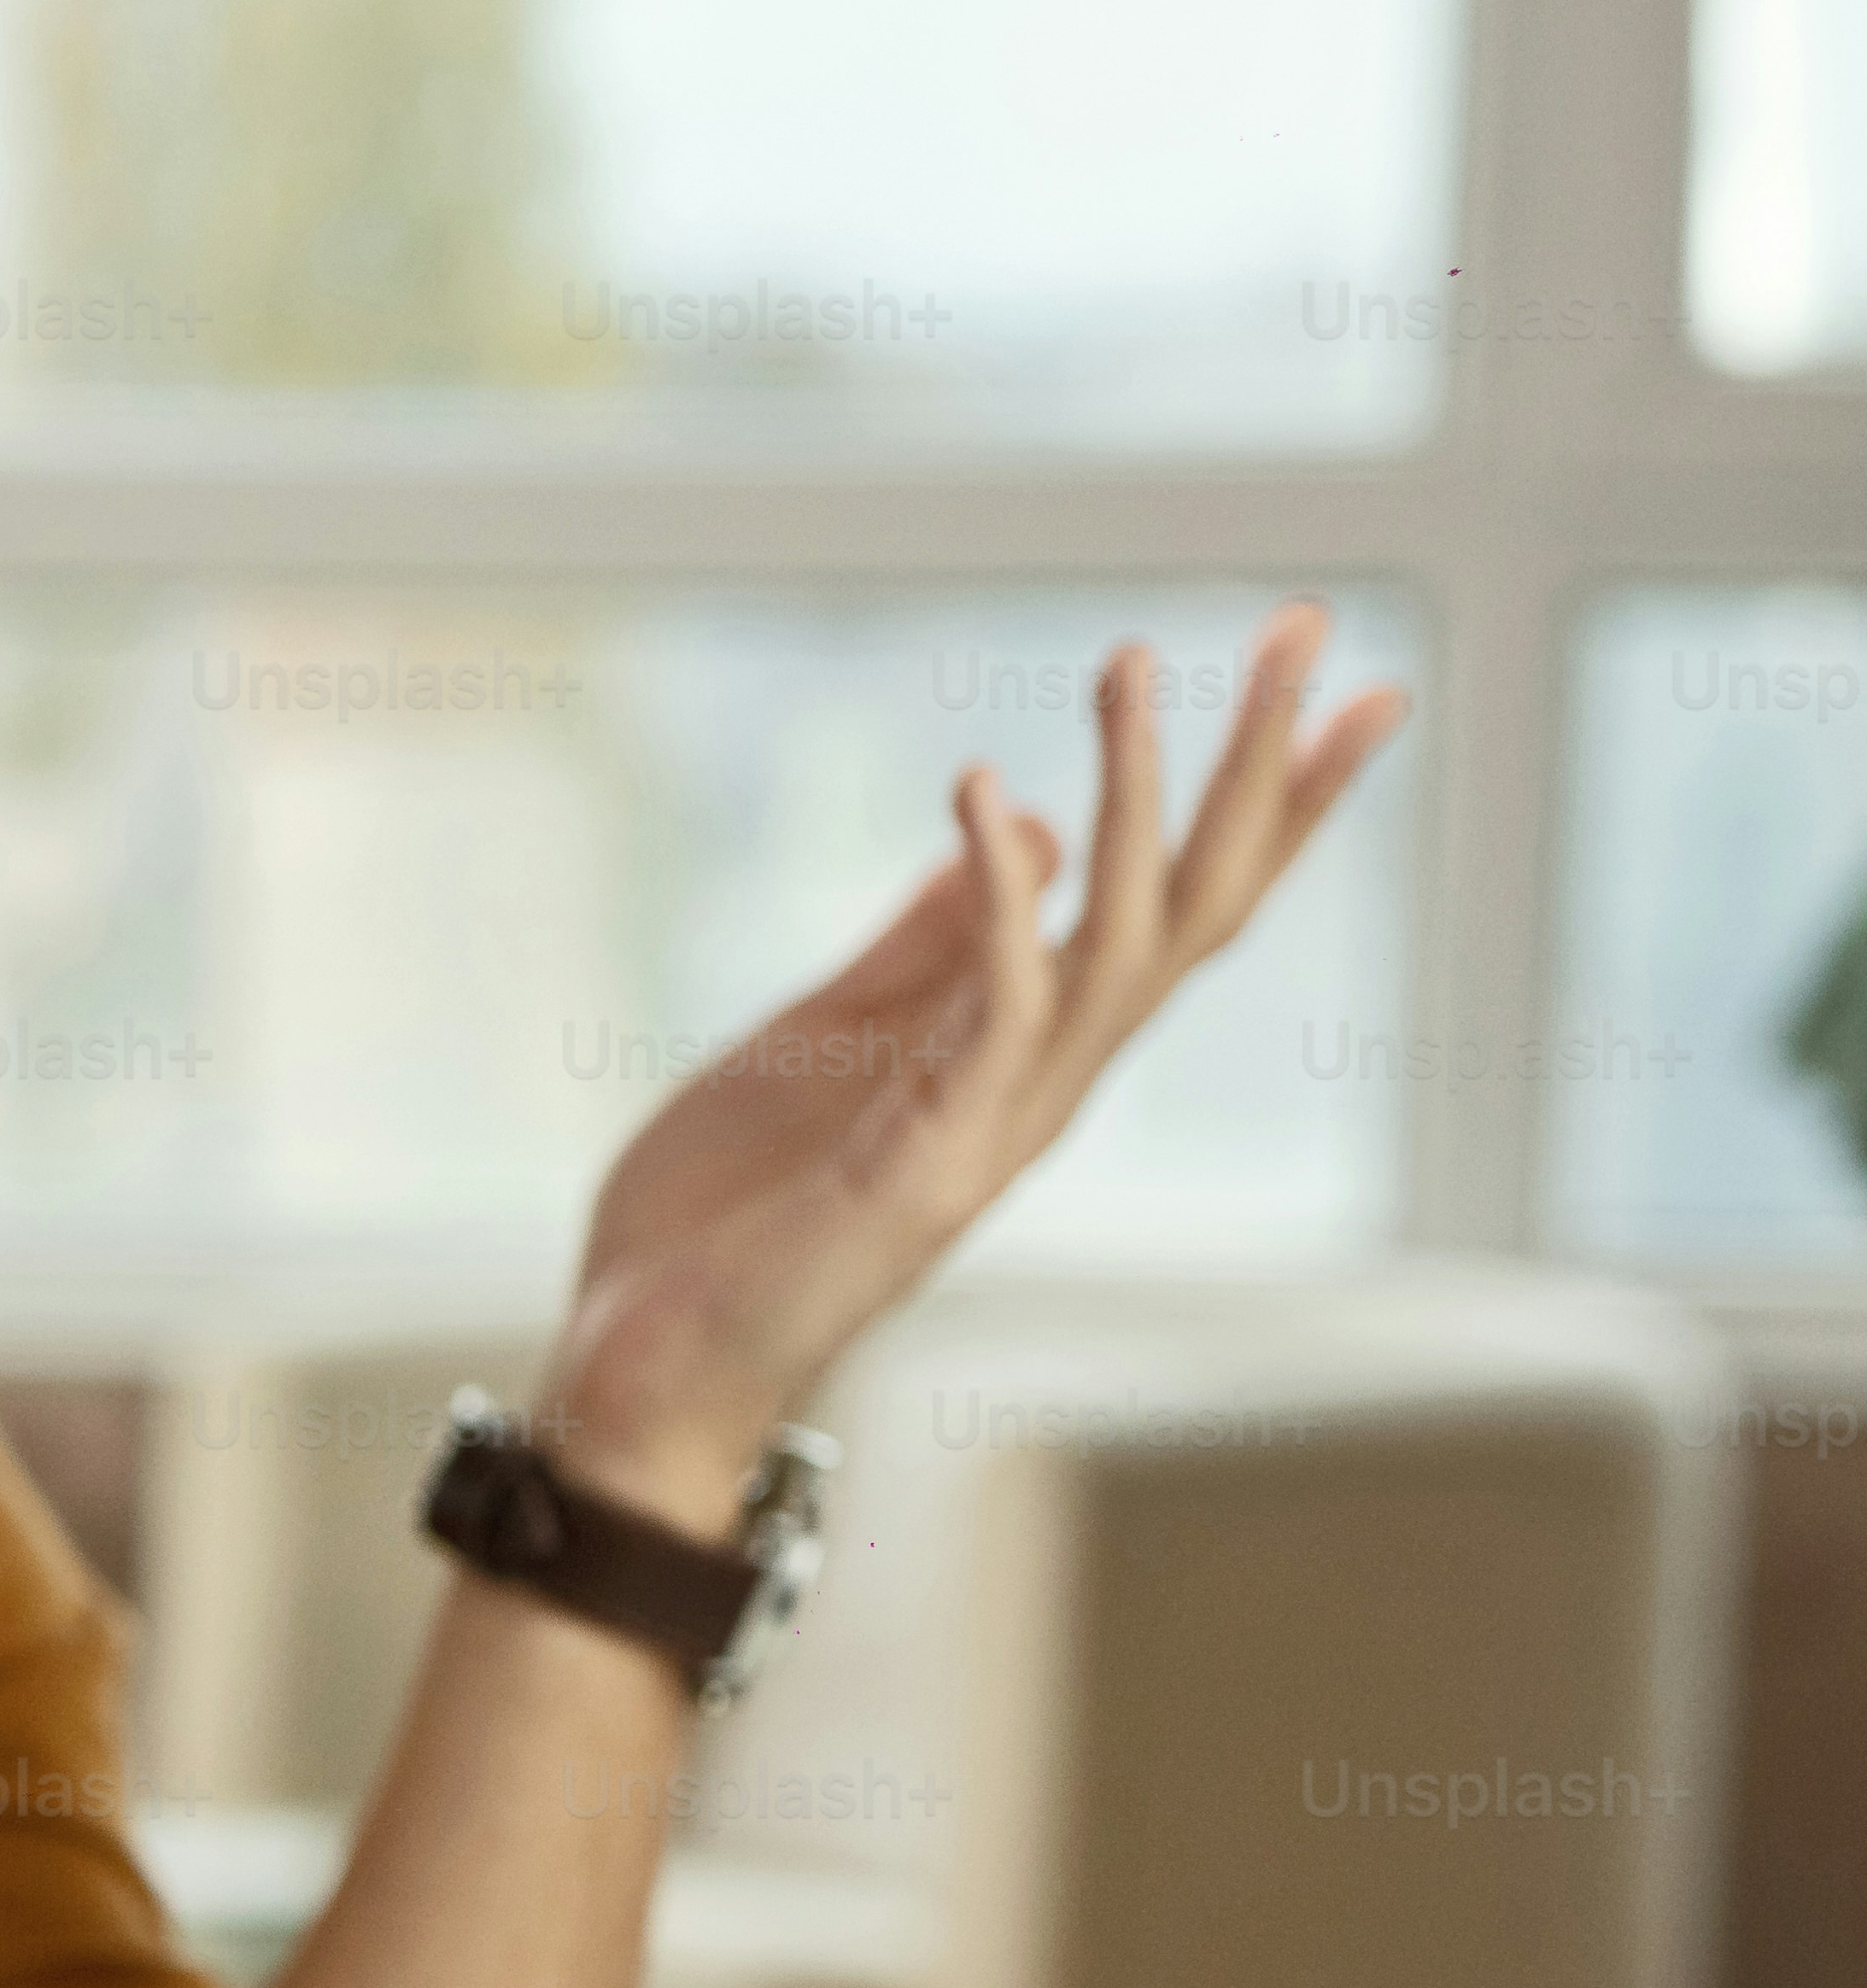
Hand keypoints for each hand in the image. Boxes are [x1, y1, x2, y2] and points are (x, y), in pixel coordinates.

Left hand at [548, 603, 1404, 1522]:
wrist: (642, 1366)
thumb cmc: (729, 1218)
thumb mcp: (827, 1036)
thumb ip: (926, 944)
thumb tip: (1027, 831)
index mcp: (1027, 1050)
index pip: (1179, 902)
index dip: (1268, 797)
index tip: (1347, 679)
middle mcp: (1045, 1082)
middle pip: (1194, 903)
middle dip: (1257, 766)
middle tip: (1304, 621)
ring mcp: (997, 1122)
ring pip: (1118, 940)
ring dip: (1133, 797)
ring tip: (1130, 659)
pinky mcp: (927, 1156)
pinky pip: (988, 1007)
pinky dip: (993, 896)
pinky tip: (985, 791)